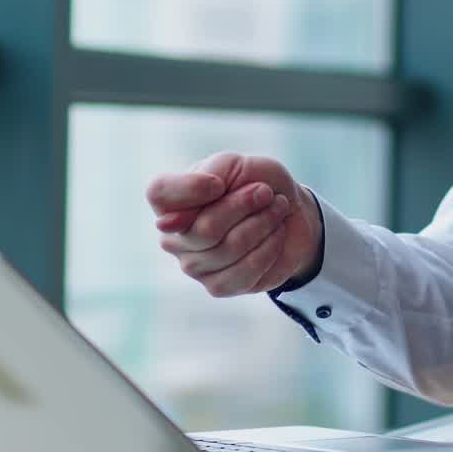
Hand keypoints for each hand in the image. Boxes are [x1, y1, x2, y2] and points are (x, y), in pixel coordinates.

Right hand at [145, 152, 322, 297]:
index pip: (159, 192)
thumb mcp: (235, 165)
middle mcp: (173, 237)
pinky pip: (244, 270)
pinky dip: (269, 247)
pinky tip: (275, 234)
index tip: (221, 183)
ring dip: (263, 224)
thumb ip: (206, 178)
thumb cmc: (258, 183)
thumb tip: (169, 222)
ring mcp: (193, 265)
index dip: (192, 188)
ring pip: (229, 249)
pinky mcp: (218, 286)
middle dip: (246, 206)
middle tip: (267, 193)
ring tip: (277, 210)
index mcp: (170, 201)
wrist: (293, 211)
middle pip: (205, 228)